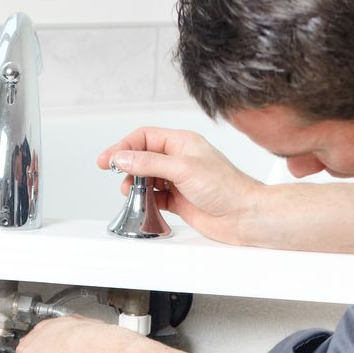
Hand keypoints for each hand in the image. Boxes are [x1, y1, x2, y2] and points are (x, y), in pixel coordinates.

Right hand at [97, 127, 262, 244]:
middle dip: (127, 166)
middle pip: (143, 158)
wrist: (245, 215)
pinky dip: (145, 201)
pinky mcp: (180, 200)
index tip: (108, 160)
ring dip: (135, 185)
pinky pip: (155, 198)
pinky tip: (142, 204)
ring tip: (129, 193)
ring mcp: (179, 181)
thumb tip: (123, 158)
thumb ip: (150, 163)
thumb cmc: (227, 187)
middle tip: (114, 176)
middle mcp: (179, 159)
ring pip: (147, 179)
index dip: (124, 146)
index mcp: (182, 143)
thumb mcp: (183, 169)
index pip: (145, 137)